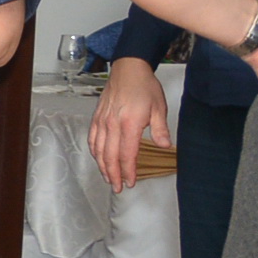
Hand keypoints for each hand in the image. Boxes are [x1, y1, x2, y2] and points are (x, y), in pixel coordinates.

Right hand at [88, 57, 169, 191]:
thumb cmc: (145, 87)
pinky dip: (95, 152)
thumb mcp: (159, 107)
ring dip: (103, 166)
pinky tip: (99, 159)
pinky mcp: (97, 118)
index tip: (131, 182)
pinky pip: (92, 139)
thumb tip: (164, 146)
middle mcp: (112, 124)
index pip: (127, 154)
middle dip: (114, 174)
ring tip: (108, 178)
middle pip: (110, 156)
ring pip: (98, 150)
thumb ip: (160, 129)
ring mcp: (102, 121)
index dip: (128, 170)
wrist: (128, 69)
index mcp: (129, 123)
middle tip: (118, 187)